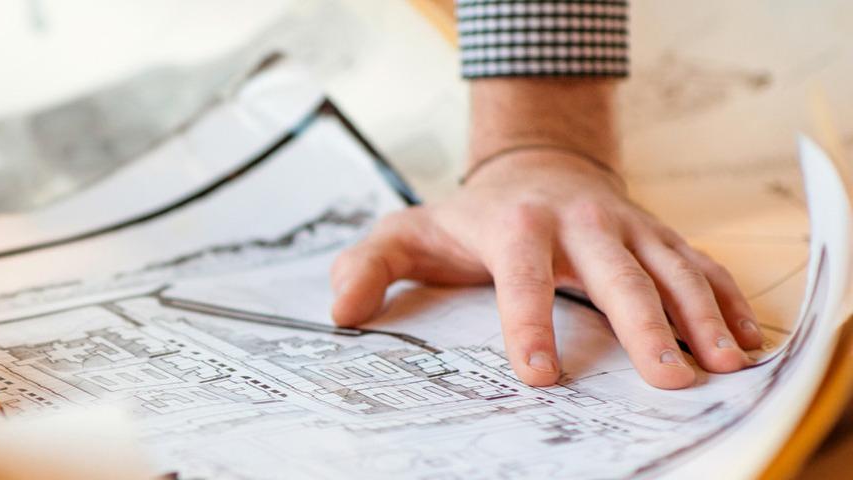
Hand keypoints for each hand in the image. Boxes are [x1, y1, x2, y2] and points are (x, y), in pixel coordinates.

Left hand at [329, 152, 762, 388]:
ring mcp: (629, 228)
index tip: (538, 375)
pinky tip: (745, 342)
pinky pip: (702, 268)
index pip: (523, 277)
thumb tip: (341, 309)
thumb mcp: (407, 232)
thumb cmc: (470, 216)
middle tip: (664, 377)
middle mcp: (582, 223)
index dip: (529, 325)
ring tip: (722, 365)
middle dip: (643, 326)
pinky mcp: (661, 237)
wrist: (535, 165)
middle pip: (618, 276)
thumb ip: (368, 266)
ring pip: (672, 271)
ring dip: (700, 318)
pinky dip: (726, 302)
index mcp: (516, 226)